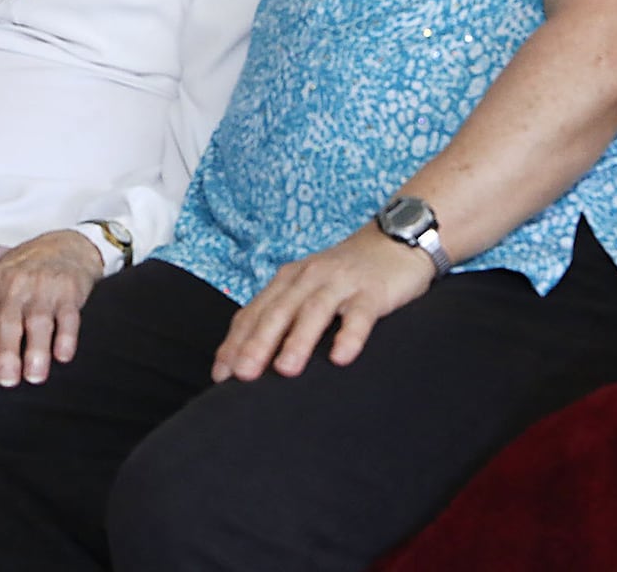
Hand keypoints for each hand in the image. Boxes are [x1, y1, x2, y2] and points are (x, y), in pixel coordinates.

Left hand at [0, 229, 103, 387]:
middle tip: (7, 380)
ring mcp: (44, 285)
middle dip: (7, 351)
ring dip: (37, 350)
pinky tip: (63, 356)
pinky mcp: (70, 290)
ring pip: (38, 320)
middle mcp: (14, 283)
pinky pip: (68, 316)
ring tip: (34, 376)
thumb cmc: (18, 278)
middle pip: (8, 320)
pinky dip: (66, 337)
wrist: (62, 247)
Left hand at [211, 226, 435, 382]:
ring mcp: (340, 283)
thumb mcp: (309, 289)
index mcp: (287, 280)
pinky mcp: (372, 291)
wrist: (395, 240)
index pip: (253, 313)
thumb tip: (253, 357)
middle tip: (243, 375)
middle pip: (277, 313)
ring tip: (285, 370)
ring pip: (313, 312)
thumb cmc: (346, 275)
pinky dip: (349, 335)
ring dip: (297, 341)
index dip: (235, 343)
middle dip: (257, 344)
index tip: (221, 374)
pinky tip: (341, 357)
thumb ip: (285, 316)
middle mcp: (307, 278)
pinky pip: (359, 314)